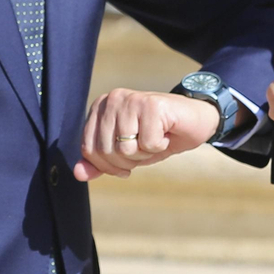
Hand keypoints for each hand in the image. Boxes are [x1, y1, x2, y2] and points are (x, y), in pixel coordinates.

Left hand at [74, 89, 220, 179]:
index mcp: (100, 107)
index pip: (89, 150)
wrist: (195, 121)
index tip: (127, 162)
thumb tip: (78, 174)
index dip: (108, 166)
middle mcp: (112, 99)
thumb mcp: (126, 154)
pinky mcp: (151, 104)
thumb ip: (100, 163)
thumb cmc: (158, 136)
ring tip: (155, 137)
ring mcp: (131, 99)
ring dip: (145, 153)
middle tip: (145, 146)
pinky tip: (166, 132)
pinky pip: (147, 144)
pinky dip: (160, 145)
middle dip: (128, 161)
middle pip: (106, 152)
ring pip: (125, 150)